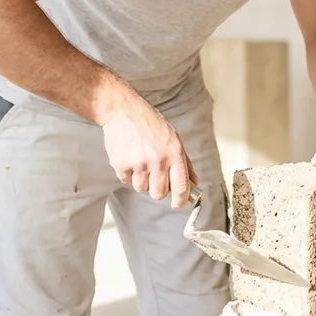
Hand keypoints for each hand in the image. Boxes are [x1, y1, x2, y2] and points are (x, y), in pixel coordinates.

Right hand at [100, 94, 197, 208]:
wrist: (124, 111)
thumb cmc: (151, 124)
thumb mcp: (174, 139)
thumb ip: (185, 163)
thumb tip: (194, 183)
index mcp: (175, 153)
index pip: (181, 187)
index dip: (180, 200)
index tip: (177, 204)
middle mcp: (158, 160)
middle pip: (159, 194)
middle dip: (157, 190)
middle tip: (154, 177)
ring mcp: (139, 163)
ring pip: (141, 189)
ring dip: (141, 180)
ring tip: (140, 162)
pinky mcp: (121, 164)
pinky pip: (126, 181)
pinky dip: (128, 174)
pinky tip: (129, 158)